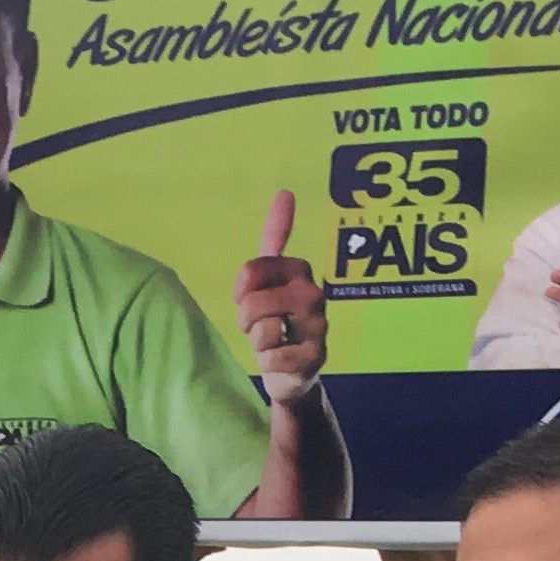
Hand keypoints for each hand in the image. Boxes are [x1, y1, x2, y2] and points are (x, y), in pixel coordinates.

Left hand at [236, 190, 326, 401]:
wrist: (292, 369)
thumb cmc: (276, 318)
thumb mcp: (269, 278)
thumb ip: (275, 237)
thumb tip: (286, 191)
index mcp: (298, 269)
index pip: (252, 271)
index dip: (241, 290)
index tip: (246, 297)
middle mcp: (313, 292)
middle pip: (253, 303)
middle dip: (247, 320)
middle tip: (260, 326)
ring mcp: (318, 324)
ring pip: (264, 330)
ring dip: (259, 343)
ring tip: (273, 342)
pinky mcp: (317, 356)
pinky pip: (274, 357)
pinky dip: (270, 364)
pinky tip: (281, 361)